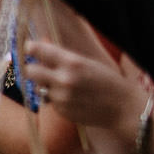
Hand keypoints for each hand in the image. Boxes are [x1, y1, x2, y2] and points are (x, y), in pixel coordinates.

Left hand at [21, 38, 146, 129]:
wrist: (123, 108)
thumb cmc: (107, 82)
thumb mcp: (87, 63)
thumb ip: (62, 56)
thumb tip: (41, 43)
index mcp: (72, 62)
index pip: (38, 50)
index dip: (31, 48)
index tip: (29, 47)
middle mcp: (64, 79)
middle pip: (29, 70)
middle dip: (33, 68)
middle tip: (40, 68)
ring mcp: (61, 96)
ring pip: (38, 87)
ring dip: (45, 85)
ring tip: (65, 86)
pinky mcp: (61, 110)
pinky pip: (49, 100)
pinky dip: (55, 98)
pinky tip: (72, 98)